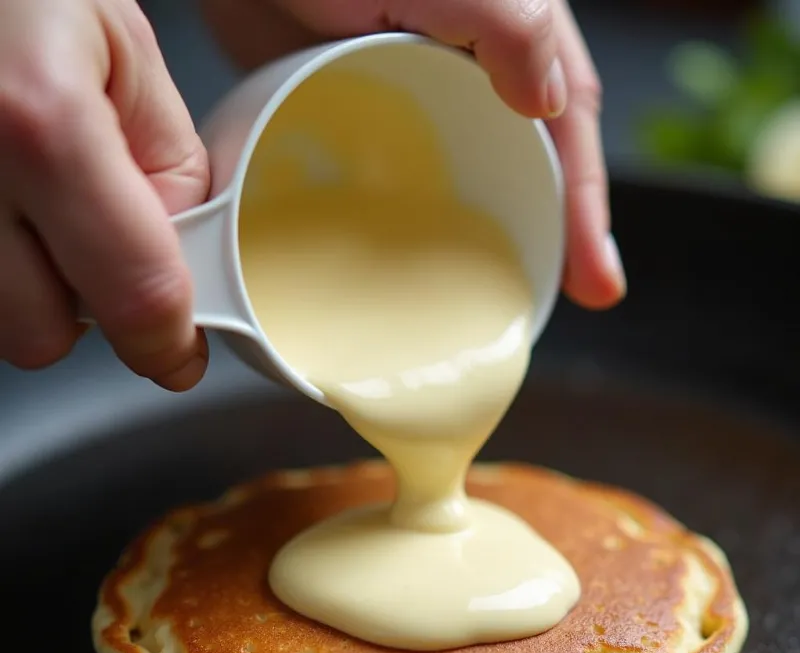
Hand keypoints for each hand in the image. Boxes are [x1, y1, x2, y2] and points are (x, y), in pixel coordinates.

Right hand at [0, 0, 209, 389]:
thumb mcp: (134, 63)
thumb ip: (170, 177)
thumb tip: (178, 263)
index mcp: (41, 126)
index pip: (133, 295)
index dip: (168, 343)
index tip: (179, 355)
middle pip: (42, 336)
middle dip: (87, 313)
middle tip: (100, 251)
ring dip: (29, 291)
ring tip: (40, 210)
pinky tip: (5, 206)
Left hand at [201, 0, 624, 309]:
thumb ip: (511, 24)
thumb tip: (551, 103)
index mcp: (513, 36)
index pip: (570, 134)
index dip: (587, 212)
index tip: (597, 282)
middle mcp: (477, 72)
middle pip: (531, 164)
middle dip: (553, 233)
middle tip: (562, 300)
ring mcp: (422, 96)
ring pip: (475, 174)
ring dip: (491, 232)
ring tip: (500, 293)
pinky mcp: (370, 112)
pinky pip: (409, 175)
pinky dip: (420, 218)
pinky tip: (416, 258)